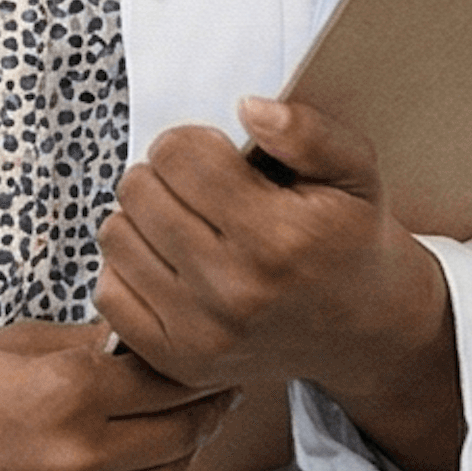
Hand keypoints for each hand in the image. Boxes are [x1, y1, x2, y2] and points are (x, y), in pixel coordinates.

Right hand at [0, 321, 239, 470]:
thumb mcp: (2, 348)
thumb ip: (78, 347)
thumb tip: (135, 346)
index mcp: (68, 392)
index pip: (172, 381)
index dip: (199, 369)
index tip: (214, 361)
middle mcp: (80, 460)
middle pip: (181, 436)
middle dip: (201, 411)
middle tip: (214, 396)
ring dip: (171, 459)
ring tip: (169, 435)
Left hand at [96, 98, 462, 470]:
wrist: (363, 328)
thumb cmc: (349, 239)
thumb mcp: (354, 171)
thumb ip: (307, 131)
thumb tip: (248, 108)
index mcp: (279, 238)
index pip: (177, 154)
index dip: (192, 142)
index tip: (217, 157)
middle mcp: (235, 292)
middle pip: (138, 190)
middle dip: (164, 175)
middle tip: (202, 191)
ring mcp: (202, 334)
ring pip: (115, 236)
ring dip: (143, 219)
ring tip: (187, 224)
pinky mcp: (178, 362)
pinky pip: (108, 292)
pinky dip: (131, 269)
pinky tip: (171, 263)